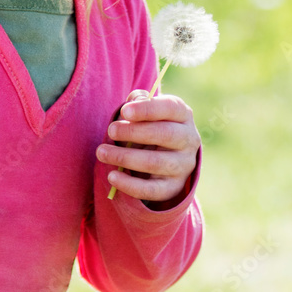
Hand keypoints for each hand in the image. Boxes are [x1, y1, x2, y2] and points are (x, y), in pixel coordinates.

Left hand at [97, 90, 200, 204]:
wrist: (167, 159)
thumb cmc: (151, 127)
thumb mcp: (148, 111)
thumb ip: (139, 102)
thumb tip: (132, 102)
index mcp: (183, 115)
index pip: (171, 108)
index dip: (148, 109)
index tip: (125, 111)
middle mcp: (189, 139)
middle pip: (165, 134)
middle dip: (134, 132)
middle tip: (110, 130)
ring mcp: (184, 165)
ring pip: (155, 162)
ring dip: (125, 157)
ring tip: (102, 152)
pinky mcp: (173, 187)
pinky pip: (152, 189)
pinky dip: (130, 184)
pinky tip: (112, 176)